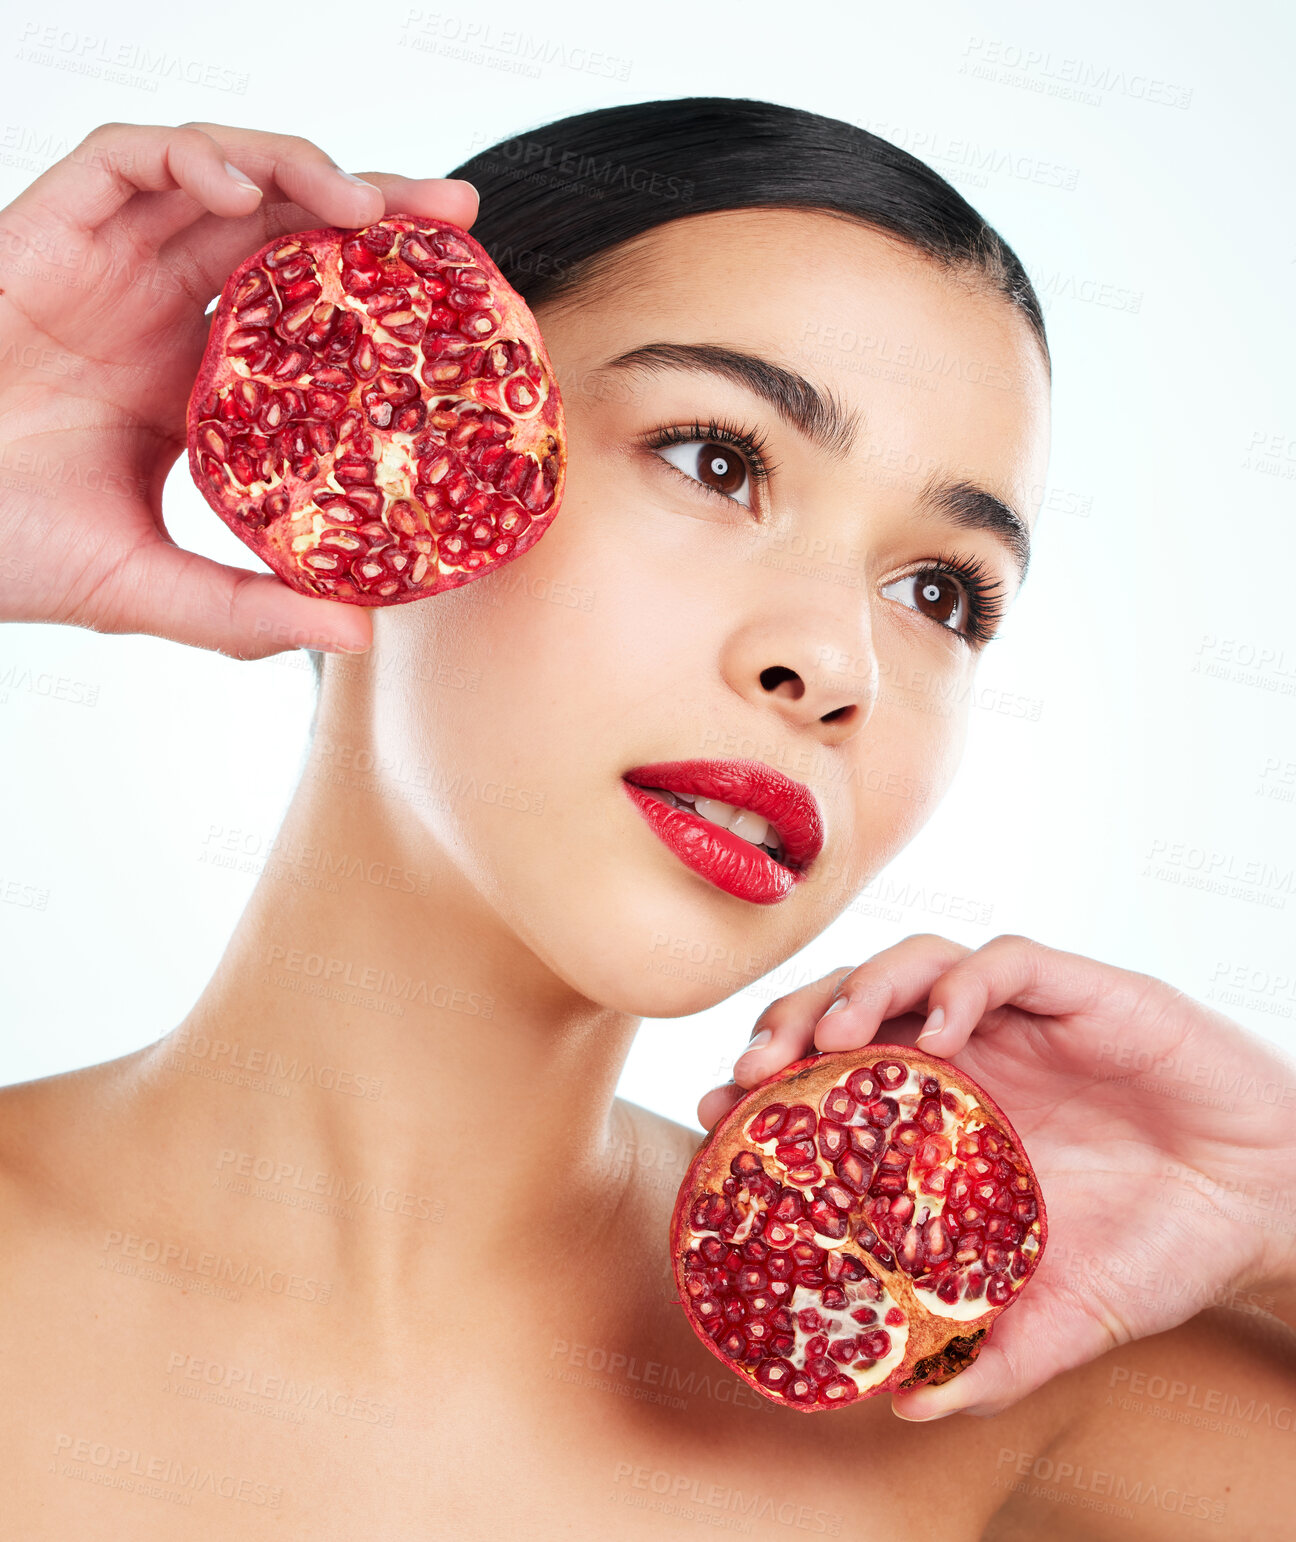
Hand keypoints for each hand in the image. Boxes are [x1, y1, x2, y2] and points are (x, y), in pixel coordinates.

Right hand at [0, 121, 477, 657]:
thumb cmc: (12, 552)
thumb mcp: (153, 585)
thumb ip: (250, 608)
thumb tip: (362, 636)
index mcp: (195, 380)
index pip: (306, 310)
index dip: (378, 293)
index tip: (455, 296)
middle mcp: (161, 310)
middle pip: (283, 226)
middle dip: (369, 205)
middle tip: (449, 211)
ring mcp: (107, 265)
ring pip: (217, 175)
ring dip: (296, 169)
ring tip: (360, 206)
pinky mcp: (46, 230)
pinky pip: (123, 160)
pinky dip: (187, 155)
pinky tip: (241, 189)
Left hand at [699, 934, 1295, 1418]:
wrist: (1266, 1207)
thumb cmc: (1160, 1247)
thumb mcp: (1063, 1315)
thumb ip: (991, 1355)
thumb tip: (907, 1408)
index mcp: (946, 1116)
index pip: (834, 1076)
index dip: (774, 1087)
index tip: (721, 1115)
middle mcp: (970, 1055)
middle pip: (852, 1004)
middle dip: (792, 1023)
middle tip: (751, 1071)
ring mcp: (1018, 1016)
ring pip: (912, 963)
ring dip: (860, 988)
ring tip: (831, 1039)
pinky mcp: (1079, 991)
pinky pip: (1005, 961)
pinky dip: (962, 984)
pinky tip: (944, 1028)